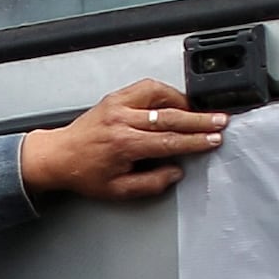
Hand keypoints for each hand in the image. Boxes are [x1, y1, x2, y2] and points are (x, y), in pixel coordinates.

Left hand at [22, 75, 225, 202]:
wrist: (58, 156)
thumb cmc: (84, 173)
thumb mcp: (118, 190)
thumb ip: (151, 183)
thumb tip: (176, 172)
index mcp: (123, 144)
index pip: (169, 141)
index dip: (195, 141)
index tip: (213, 140)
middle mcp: (121, 121)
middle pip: (170, 117)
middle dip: (199, 120)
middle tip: (220, 121)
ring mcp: (117, 105)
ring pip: (159, 96)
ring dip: (184, 102)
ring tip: (201, 112)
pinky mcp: (115, 97)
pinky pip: (145, 88)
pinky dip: (165, 92)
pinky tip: (176, 101)